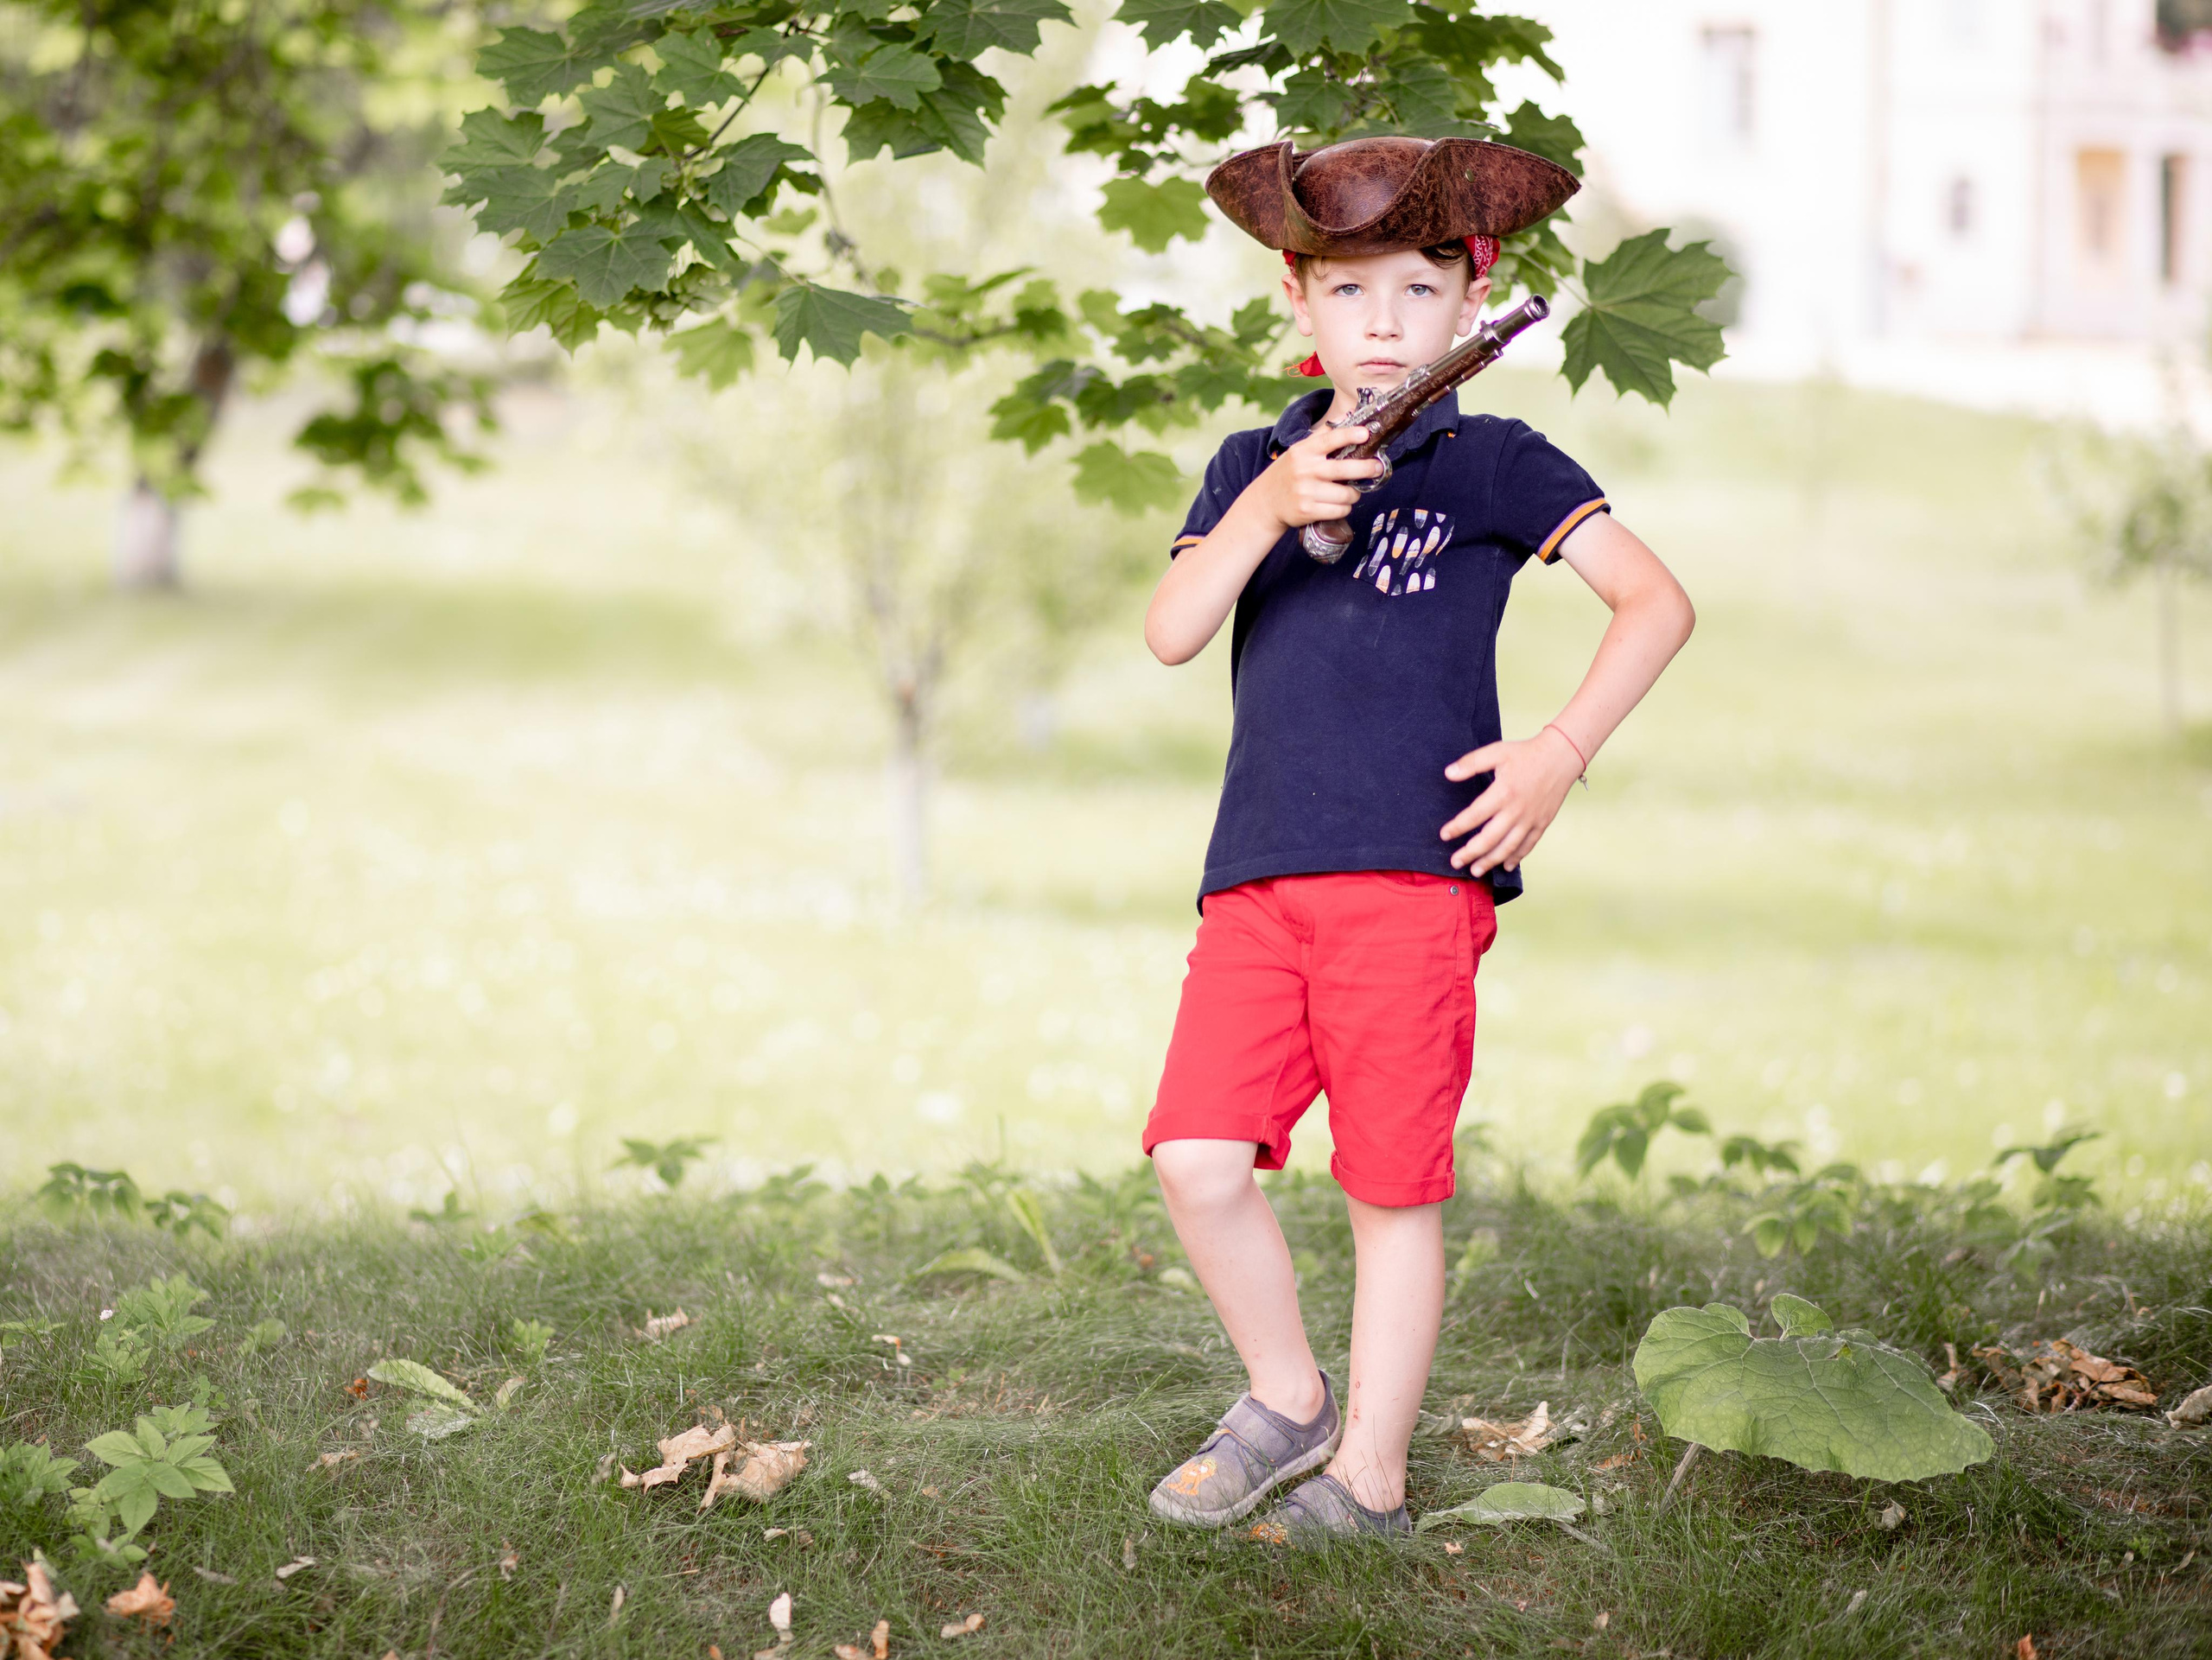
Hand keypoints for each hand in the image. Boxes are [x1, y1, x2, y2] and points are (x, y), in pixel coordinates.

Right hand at [1256, 423, 1385, 529]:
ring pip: (1346, 494)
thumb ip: (1323, 435)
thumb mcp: (1299, 450)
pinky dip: (1344, 508)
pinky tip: (1339, 504)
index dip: (1350, 435)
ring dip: (1353, 493)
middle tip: (1377, 468)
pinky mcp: (1308, 511)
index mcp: (1304, 451)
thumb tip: (1348, 415)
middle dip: (1367, 469)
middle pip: (1344, 469)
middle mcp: (1305, 470)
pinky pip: (1339, 510)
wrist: (1266, 501)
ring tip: (1350, 491)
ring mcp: (1306, 492)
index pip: (1330, 439)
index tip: (1365, 434)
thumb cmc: (1288, 473)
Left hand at [1439, 728, 1585, 875]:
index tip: (1444, 835)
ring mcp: (1530, 820)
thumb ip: (1471, 763)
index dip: (1457, 827)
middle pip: (1489, 839)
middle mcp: (1516, 810)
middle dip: (1470, 853)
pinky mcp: (1542, 823)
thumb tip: (1448, 773)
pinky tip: (1505, 866)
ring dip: (1490, 861)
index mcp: (1502, 792)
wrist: (1561, 757)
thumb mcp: (1496, 752)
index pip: (1474, 815)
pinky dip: (1516, 858)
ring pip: (1508, 847)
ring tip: (1476, 871)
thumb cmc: (1527, 753)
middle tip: (1456, 862)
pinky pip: (1528, 845)